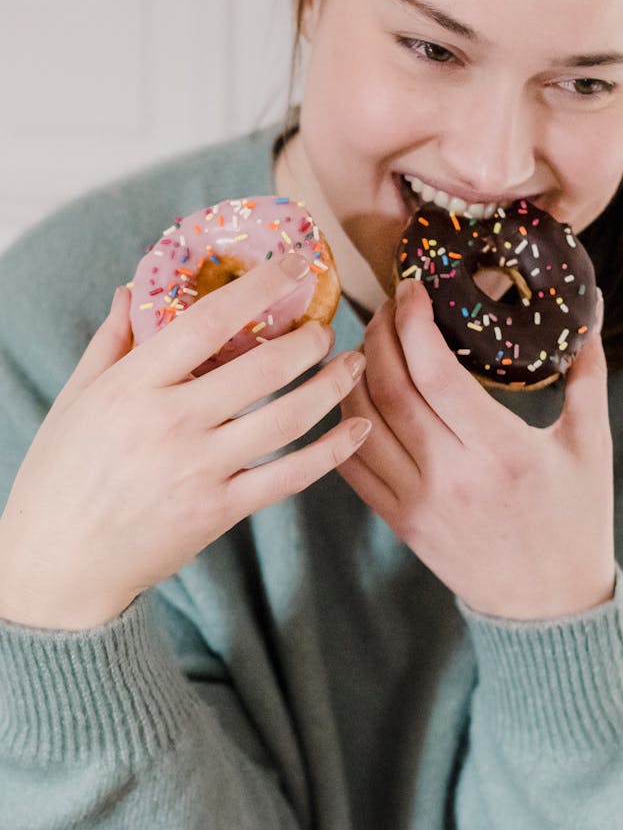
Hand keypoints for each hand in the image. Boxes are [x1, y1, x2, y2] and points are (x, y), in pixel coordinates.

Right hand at [0, 254, 369, 629]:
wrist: (58, 564)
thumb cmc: (61, 475)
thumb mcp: (76, 399)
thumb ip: (111, 341)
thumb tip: (131, 289)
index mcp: (133, 386)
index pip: (206, 322)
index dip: (258, 286)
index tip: (293, 264)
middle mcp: (170, 424)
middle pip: (262, 369)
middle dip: (309, 340)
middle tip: (329, 327)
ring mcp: (199, 470)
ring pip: (286, 419)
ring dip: (330, 387)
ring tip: (353, 365)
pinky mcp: (219, 511)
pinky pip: (289, 477)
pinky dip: (331, 452)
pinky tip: (359, 429)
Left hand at [337, 278, 613, 619]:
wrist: (550, 605)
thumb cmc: (576, 519)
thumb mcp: (590, 443)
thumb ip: (586, 370)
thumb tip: (590, 305)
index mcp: (501, 451)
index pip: (435, 371)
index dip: (414, 320)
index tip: (412, 286)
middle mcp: (451, 476)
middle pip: (390, 387)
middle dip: (380, 332)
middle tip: (389, 304)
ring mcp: (417, 502)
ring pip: (360, 421)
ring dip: (355, 371)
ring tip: (369, 339)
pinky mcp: (399, 522)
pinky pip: (351, 464)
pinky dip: (345, 421)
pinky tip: (355, 392)